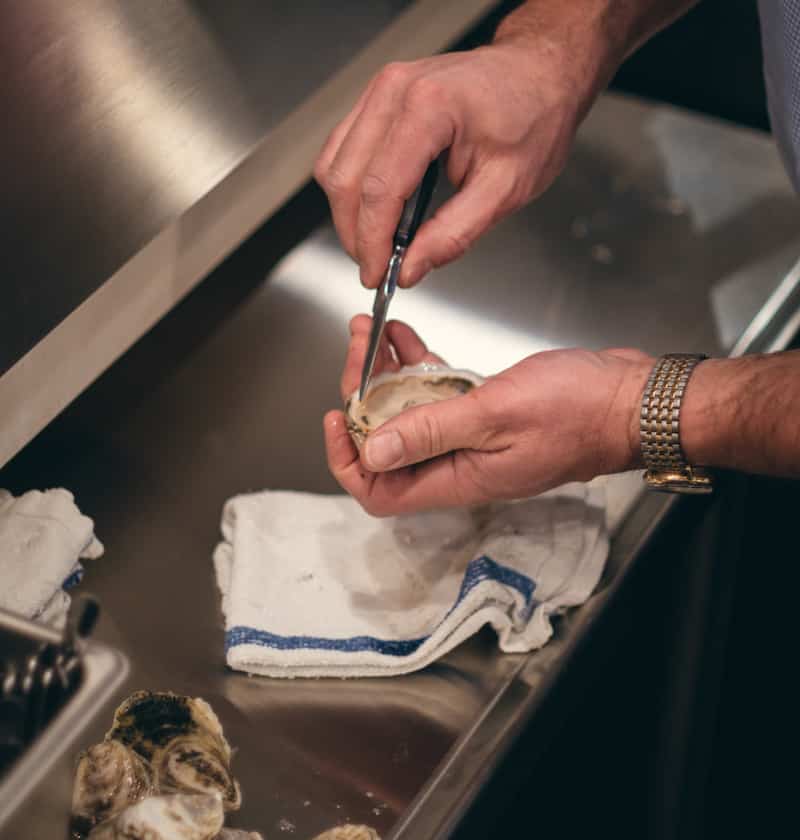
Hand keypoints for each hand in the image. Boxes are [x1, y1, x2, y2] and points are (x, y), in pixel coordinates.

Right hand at [314, 42, 583, 288]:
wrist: (539, 73)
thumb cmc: (533, 118)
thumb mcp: (506, 189)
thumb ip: (454, 234)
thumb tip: (410, 269)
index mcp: (430, 108)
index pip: (379, 189)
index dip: (372, 242)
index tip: (377, 275)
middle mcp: (395, 91)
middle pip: (346, 179)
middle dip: (355, 234)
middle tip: (377, 268)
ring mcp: (381, 90)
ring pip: (333, 165)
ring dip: (348, 213)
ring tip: (378, 243)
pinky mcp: (376, 98)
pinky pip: (342, 150)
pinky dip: (352, 189)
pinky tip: (378, 211)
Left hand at [323, 316, 653, 515]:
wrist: (632, 399)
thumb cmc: (578, 410)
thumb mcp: (494, 415)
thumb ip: (430, 432)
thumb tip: (372, 451)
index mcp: (457, 478)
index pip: (380, 491)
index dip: (350, 460)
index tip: (339, 415)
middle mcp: (459, 465)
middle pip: (388, 445)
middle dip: (363, 397)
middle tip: (357, 349)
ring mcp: (472, 440)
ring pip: (410, 415)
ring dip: (387, 376)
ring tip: (372, 332)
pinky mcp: (486, 414)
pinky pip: (439, 396)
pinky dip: (420, 368)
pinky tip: (409, 339)